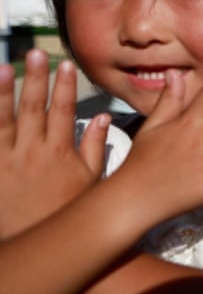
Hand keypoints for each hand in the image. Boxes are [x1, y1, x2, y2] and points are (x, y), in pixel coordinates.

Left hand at [0, 50, 109, 237]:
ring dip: (3, 92)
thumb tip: (102, 118)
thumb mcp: (91, 182)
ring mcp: (9, 160)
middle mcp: (34, 152)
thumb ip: (96, 148)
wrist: (35, 240)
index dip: (65, 86)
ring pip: (4, 119)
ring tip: (4, 68)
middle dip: (36, 79)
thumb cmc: (67, 211)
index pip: (64, 111)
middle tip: (35, 53)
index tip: (66, 64)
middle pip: (34, 108)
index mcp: (60, 153)